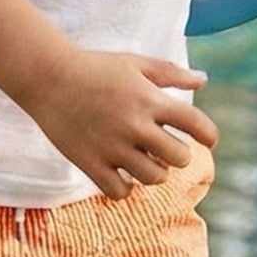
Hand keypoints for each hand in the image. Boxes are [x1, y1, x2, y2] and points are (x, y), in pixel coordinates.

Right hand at [17, 48, 217, 199]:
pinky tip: (121, 174)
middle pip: (179, 157)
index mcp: (150, 99)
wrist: (48, 77)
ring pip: (154, 177)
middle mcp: (134, 125)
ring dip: (154, 171)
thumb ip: (171, 74)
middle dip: (178, 154)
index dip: (209, 135)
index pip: (197, 124)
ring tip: (144, 160)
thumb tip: (203, 81)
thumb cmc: (96, 68)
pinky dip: (125, 187)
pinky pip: (120, 191)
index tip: (207, 140)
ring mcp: (112, 147)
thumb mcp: (135, 64)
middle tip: (165, 147)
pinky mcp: (90, 163)